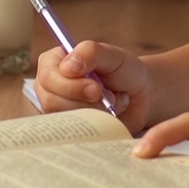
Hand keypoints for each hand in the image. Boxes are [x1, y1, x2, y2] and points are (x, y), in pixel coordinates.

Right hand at [33, 41, 153, 132]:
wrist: (140, 95)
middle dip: (84, 102)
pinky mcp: (68, 128)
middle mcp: (48, 87)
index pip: (48, 78)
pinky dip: (95, 125)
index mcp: (52, 62)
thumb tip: (67, 68)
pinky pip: (73, 134)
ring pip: (63, 119)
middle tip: (108, 96)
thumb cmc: (123, 70)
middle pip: (51, 102)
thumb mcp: (111, 55)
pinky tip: (108, 115)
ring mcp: (57, 109)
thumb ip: (90, 53)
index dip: (70, 86)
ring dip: (94, 112)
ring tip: (111, 102)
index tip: (96, 89)